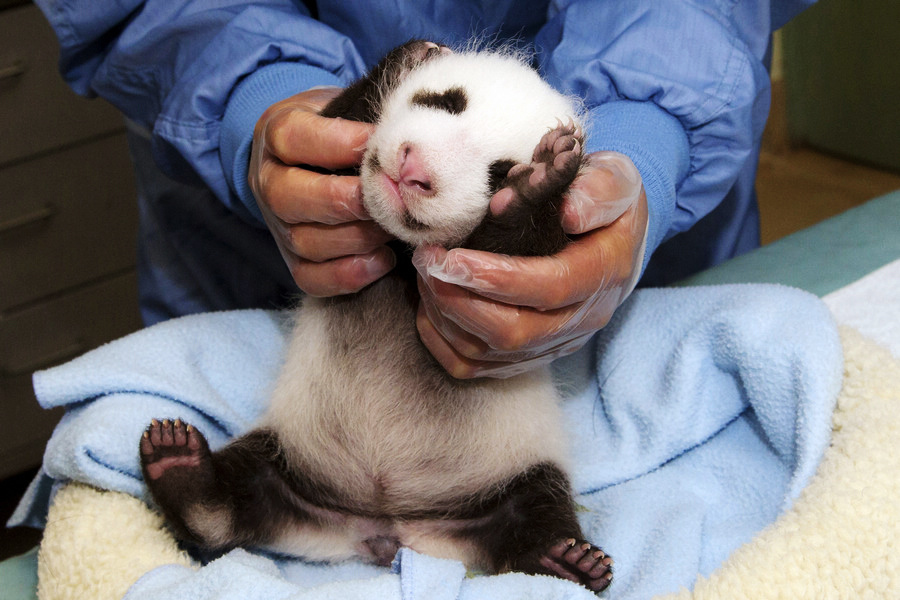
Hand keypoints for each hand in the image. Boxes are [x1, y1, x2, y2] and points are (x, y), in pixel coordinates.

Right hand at [248, 88, 394, 295]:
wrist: (307, 161)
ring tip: (393, 231)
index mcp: (278, 134)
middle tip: (390, 200)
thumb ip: (374, 104)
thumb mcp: (345, 103)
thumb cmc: (340, 129)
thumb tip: (431, 75)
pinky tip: (381, 260)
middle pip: (294, 198)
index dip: (343, 143)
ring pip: (307, 242)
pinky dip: (349, 275)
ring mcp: (278, 226)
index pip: (298, 139)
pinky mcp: (292, 261)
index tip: (385, 145)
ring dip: (357, 240)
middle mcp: (269, 182)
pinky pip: (311, 278)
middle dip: (348, 202)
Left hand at [413, 151, 647, 378]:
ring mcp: (553, 344)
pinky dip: (441, 340)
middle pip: (512, 332)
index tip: (452, 257)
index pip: (551, 288)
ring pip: (486, 352)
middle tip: (426, 260)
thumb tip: (569, 212)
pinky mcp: (527, 355)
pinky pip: (474, 366)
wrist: (614, 239)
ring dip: (445, 315)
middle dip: (458, 299)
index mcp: (603, 274)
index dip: (498, 278)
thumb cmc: (603, 201)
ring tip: (425, 273)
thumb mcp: (617, 178)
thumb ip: (599, 190)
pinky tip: (429, 303)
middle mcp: (580, 320)